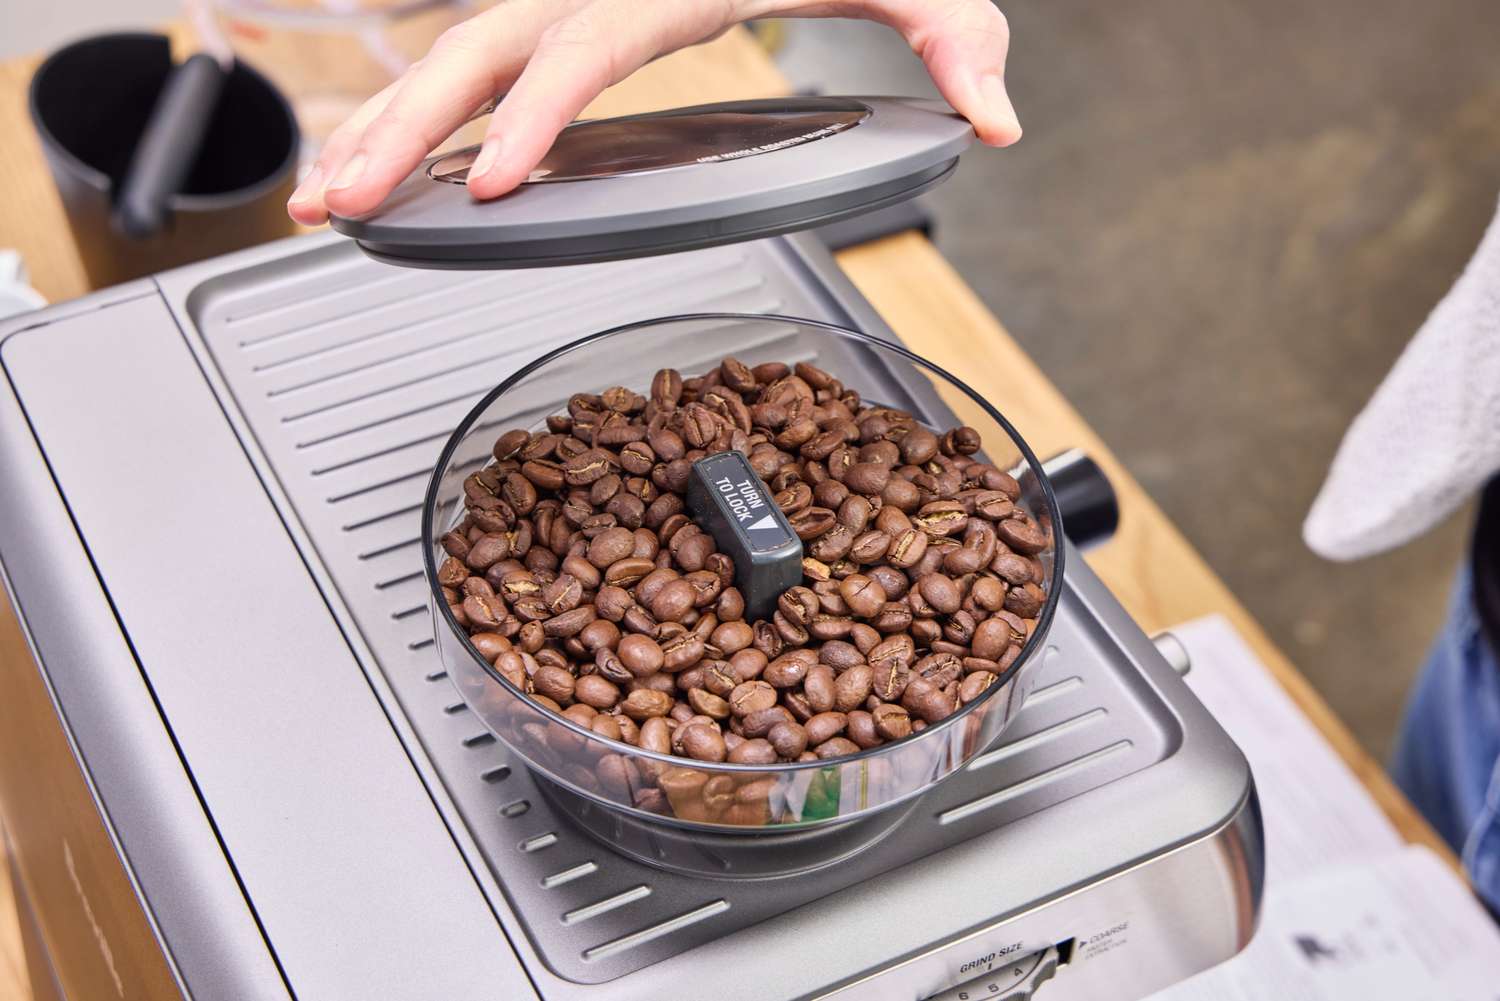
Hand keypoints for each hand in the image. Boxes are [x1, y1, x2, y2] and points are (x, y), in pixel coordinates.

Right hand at [287, 0, 1020, 224]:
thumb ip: (957, 38)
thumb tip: (998, 124)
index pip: (584, 47)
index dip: (535, 112)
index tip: (490, 182)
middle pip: (477, 50)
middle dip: (401, 129)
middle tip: (335, 205)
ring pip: (452, 55)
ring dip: (382, 129)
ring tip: (324, 200)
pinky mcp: (563, 12)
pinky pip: (473, 63)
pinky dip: (416, 115)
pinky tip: (384, 164)